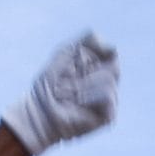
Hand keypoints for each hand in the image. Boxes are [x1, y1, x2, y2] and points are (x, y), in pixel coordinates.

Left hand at [4, 32, 119, 153]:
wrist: (40, 112)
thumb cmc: (49, 83)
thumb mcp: (65, 51)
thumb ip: (88, 40)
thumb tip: (112, 47)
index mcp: (99, 67)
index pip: (111, 52)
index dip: (95, 54)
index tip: (76, 63)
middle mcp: (107, 83)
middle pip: (114, 66)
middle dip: (86, 72)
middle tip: (67, 82)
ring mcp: (110, 100)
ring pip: (110, 80)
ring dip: (83, 86)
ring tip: (68, 96)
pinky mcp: (109, 115)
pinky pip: (108, 96)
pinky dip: (89, 97)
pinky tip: (77, 104)